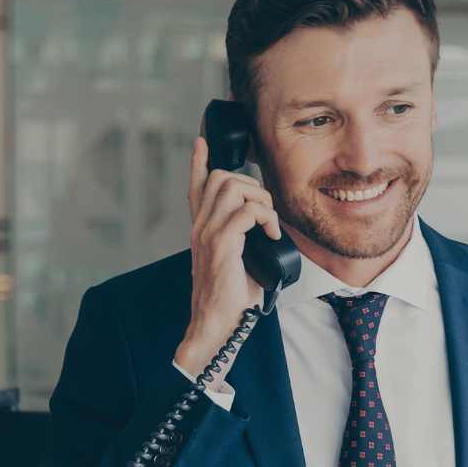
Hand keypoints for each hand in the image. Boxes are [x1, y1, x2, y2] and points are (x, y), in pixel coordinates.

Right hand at [177, 135, 281, 383]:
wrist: (217, 323)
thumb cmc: (229, 300)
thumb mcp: (238, 265)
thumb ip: (245, 245)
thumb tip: (271, 238)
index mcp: (202, 230)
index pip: (195, 188)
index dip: (197, 163)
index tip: (201, 144)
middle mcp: (200, 227)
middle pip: (220, 178)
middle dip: (251, 184)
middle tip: (267, 210)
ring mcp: (208, 233)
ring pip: (232, 188)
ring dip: (259, 199)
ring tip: (270, 222)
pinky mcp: (222, 244)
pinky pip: (246, 212)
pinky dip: (266, 217)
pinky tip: (272, 234)